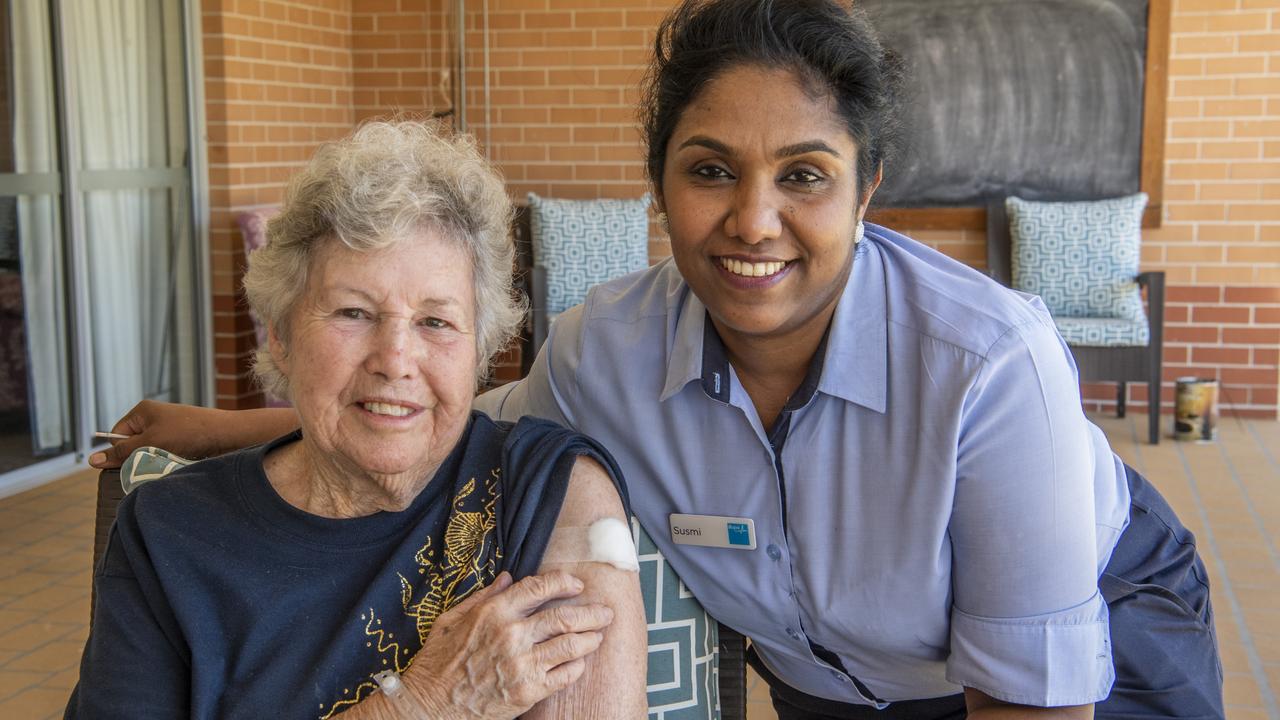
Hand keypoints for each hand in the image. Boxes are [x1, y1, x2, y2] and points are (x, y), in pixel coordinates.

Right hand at [88, 400, 226, 468]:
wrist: (226, 435)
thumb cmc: (187, 433)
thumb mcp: (149, 443)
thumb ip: (121, 452)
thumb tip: (92, 461)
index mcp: (142, 411)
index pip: (116, 434)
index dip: (120, 450)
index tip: (131, 461)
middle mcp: (155, 418)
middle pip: (133, 445)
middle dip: (138, 457)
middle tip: (151, 463)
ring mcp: (170, 429)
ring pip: (150, 452)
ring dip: (155, 462)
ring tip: (167, 463)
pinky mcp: (183, 440)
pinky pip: (166, 454)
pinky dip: (169, 461)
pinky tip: (177, 464)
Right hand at [404, 571, 614, 718]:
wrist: (429, 706)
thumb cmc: (437, 662)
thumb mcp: (453, 619)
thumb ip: (484, 597)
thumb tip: (509, 578)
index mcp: (494, 613)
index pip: (539, 587)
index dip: (564, 582)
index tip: (577, 584)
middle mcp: (511, 635)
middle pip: (564, 617)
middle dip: (591, 612)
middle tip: (605, 611)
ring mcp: (521, 665)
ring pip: (570, 645)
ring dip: (590, 638)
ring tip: (598, 635)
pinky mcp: (527, 691)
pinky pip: (564, 675)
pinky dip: (577, 666)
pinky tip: (579, 662)